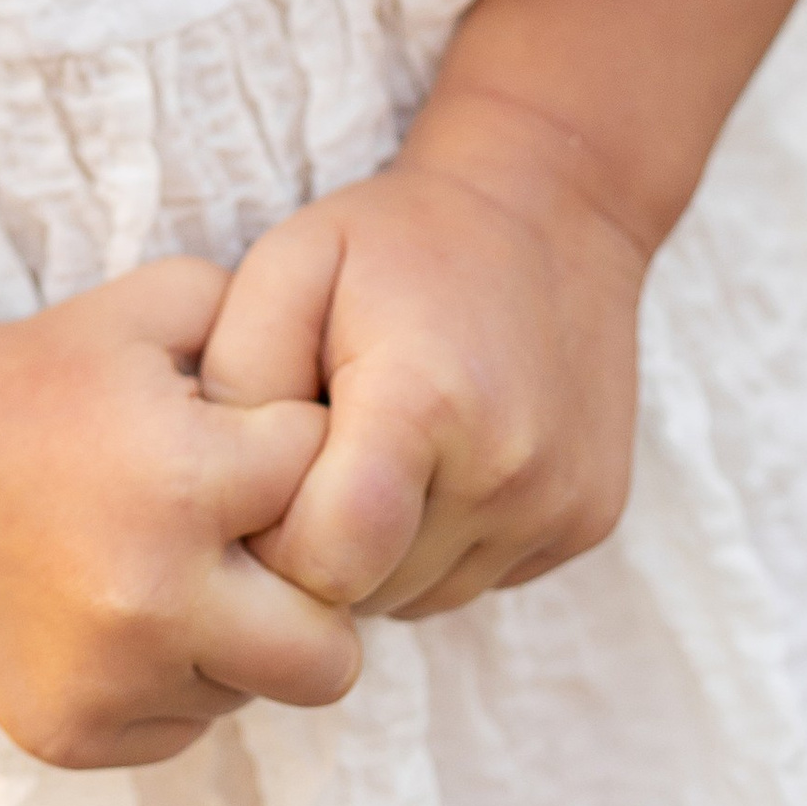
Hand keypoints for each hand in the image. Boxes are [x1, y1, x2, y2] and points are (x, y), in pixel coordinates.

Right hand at [0, 258, 363, 767]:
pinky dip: (171, 678)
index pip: (337, 495)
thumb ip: (271, 323)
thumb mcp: (159, 305)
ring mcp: (110, 680)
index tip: (270, 446)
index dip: (313, 461)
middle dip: (311, 599)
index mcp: (185, 481)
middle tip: (259, 548)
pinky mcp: (74, 735)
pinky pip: (184, 727)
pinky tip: (118, 608)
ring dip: (235, 639)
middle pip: (331, 655)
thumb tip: (361, 391)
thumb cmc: (47, 371)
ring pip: (253, 693)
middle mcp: (154, 597)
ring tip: (172, 564)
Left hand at [199, 90, 646, 620]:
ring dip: (375, 550)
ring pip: (417, 598)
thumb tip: (220, 494)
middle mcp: (509, 473)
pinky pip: (472, 580)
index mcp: (428, 404)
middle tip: (312, 450)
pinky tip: (429, 462)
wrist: (549, 207)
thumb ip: (234, 377)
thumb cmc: (397, 236)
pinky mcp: (586, 523)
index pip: (324, 562)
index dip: (269, 538)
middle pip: (367, 591)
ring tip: (370, 449)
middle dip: (317, 544)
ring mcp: (558, 506)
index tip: (260, 472)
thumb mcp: (289, 263)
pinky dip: (433, 543)